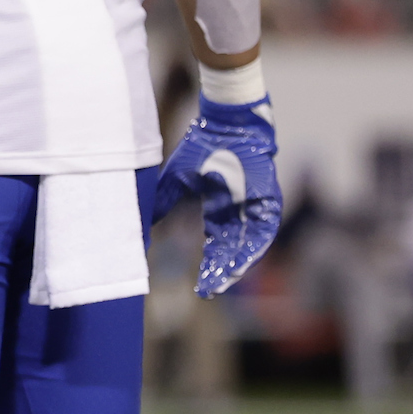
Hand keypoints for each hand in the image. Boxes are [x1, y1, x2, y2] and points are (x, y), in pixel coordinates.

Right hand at [151, 91, 280, 296]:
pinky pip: (263, 230)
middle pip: (231, 250)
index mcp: (219, 210)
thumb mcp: (177, 178)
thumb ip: (164, 202)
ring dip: (238, 262)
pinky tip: (242, 260)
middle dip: (221, 270)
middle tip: (210, 290)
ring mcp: (255, 208)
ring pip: (248, 244)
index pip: (215, 246)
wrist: (225, 123)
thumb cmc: (202, 146)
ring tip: (225, 279)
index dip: (209, 266)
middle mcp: (239, 214)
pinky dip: (253, 246)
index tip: (200, 289)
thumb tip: (144, 224)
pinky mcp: (268, 202)